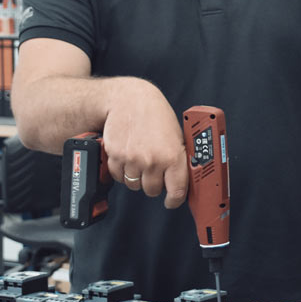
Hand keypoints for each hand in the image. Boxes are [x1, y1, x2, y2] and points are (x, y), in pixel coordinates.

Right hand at [101, 78, 188, 207]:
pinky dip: (122, 171)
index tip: (171, 201)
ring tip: (140, 158)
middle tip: (154, 169)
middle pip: (152, 191)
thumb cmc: (155, 115)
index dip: (174, 200)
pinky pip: (118, 177)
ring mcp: (133, 160)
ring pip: (134, 185)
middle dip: (154, 183)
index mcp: (173, 156)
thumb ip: (178, 158)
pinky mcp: (116, 157)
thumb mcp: (176, 135)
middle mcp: (153, 161)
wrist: (129, 100)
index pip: (176, 191)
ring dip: (137, 177)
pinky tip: (127, 156)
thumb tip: (184, 179)